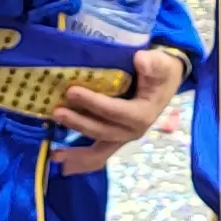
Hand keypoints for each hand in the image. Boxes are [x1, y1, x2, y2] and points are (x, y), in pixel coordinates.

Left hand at [54, 48, 185, 173]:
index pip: (115, 111)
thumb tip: (140, 60)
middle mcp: (133, 131)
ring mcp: (123, 138)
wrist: (165, 83)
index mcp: (142, 115)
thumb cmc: (159, 72)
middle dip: (79, 123)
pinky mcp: (114, 139)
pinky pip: (97, 155)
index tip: (72, 91)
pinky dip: (79, 160)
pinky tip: (60, 160)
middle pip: (102, 131)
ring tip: (54, 153)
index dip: (93, 103)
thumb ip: (152, 63)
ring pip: (98, 150)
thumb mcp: (160, 63)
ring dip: (76, 152)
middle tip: (57, 112)